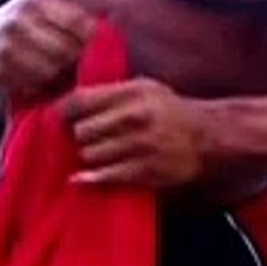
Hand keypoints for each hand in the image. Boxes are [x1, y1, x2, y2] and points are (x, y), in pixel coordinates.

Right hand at [0, 0, 93, 105]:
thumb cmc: (9, 27)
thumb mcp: (33, 11)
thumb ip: (64, 19)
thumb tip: (104, 37)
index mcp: (33, 3)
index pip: (77, 23)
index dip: (92, 42)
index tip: (96, 52)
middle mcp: (16, 21)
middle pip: (66, 51)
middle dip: (75, 65)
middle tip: (78, 73)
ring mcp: (2, 47)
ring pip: (49, 72)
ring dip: (57, 81)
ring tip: (57, 80)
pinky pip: (28, 86)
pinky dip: (36, 90)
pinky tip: (35, 86)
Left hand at [64, 78, 204, 187]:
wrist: (208, 134)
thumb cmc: (169, 108)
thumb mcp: (144, 87)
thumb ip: (110, 92)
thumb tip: (70, 101)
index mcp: (132, 93)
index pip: (83, 99)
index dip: (63, 111)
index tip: (58, 118)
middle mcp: (136, 117)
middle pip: (82, 131)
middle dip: (78, 137)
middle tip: (80, 139)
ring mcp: (141, 145)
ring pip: (91, 155)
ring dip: (88, 157)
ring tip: (94, 154)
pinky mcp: (147, 170)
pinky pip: (107, 176)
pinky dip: (92, 178)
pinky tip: (83, 178)